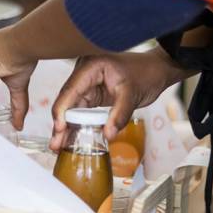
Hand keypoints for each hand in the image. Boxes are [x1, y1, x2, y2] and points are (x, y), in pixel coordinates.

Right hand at [50, 47, 186, 149]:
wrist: (157, 69)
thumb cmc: (146, 74)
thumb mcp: (132, 95)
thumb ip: (119, 115)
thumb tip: (107, 135)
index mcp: (90, 66)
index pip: (70, 91)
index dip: (62, 111)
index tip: (59, 129)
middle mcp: (84, 73)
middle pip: (67, 101)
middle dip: (61, 124)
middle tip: (55, 144)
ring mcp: (86, 83)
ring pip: (71, 108)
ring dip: (66, 127)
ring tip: (58, 146)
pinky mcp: (92, 93)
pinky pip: (80, 110)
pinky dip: (77, 124)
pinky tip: (70, 139)